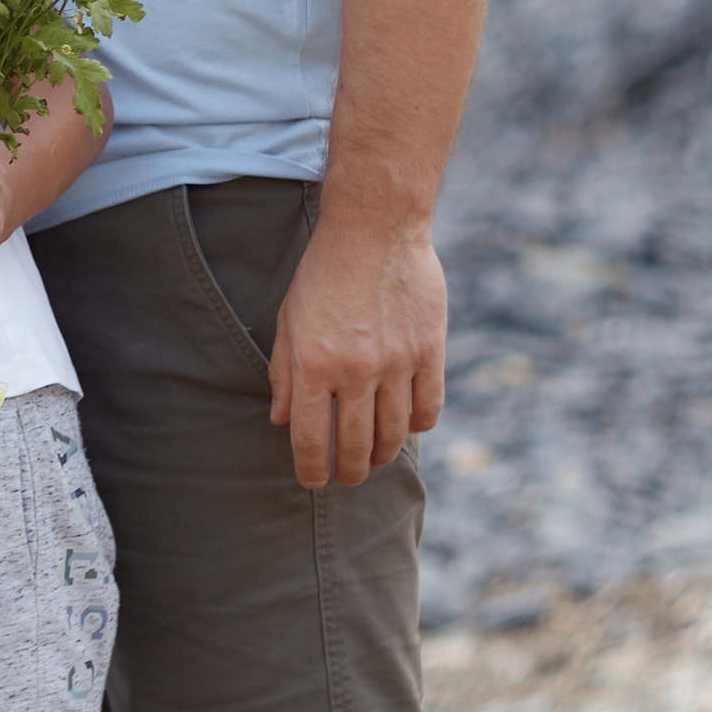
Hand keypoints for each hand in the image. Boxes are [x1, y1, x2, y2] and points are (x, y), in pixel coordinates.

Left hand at [269, 210, 447, 487]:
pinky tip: (406, 425)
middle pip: (356, 447)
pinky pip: (427, 409)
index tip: (314, 482)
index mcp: (314, 365)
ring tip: (375, 457)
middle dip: (349, 472)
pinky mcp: (429, 352)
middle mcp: (356, 371)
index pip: (311, 440)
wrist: (375, 228)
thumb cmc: (324, 273)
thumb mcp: (289, 320)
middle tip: (347, 476)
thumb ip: (284, 374)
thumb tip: (281, 421)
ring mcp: (397, 363)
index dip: (312, 471)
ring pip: (394, 435)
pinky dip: (416, 426)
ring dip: (382, 455)